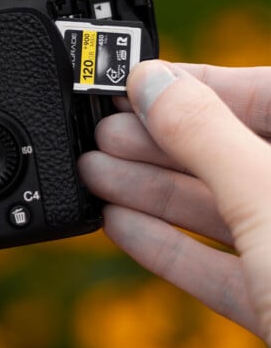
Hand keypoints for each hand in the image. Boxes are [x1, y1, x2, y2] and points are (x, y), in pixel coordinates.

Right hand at [79, 61, 270, 345]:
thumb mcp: (269, 196)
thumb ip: (205, 134)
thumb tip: (154, 83)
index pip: (264, 92)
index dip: (193, 85)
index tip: (134, 83)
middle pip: (231, 151)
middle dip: (159, 142)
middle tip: (101, 133)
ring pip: (219, 209)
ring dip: (149, 192)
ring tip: (94, 174)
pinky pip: (217, 264)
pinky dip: (166, 247)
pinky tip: (119, 227)